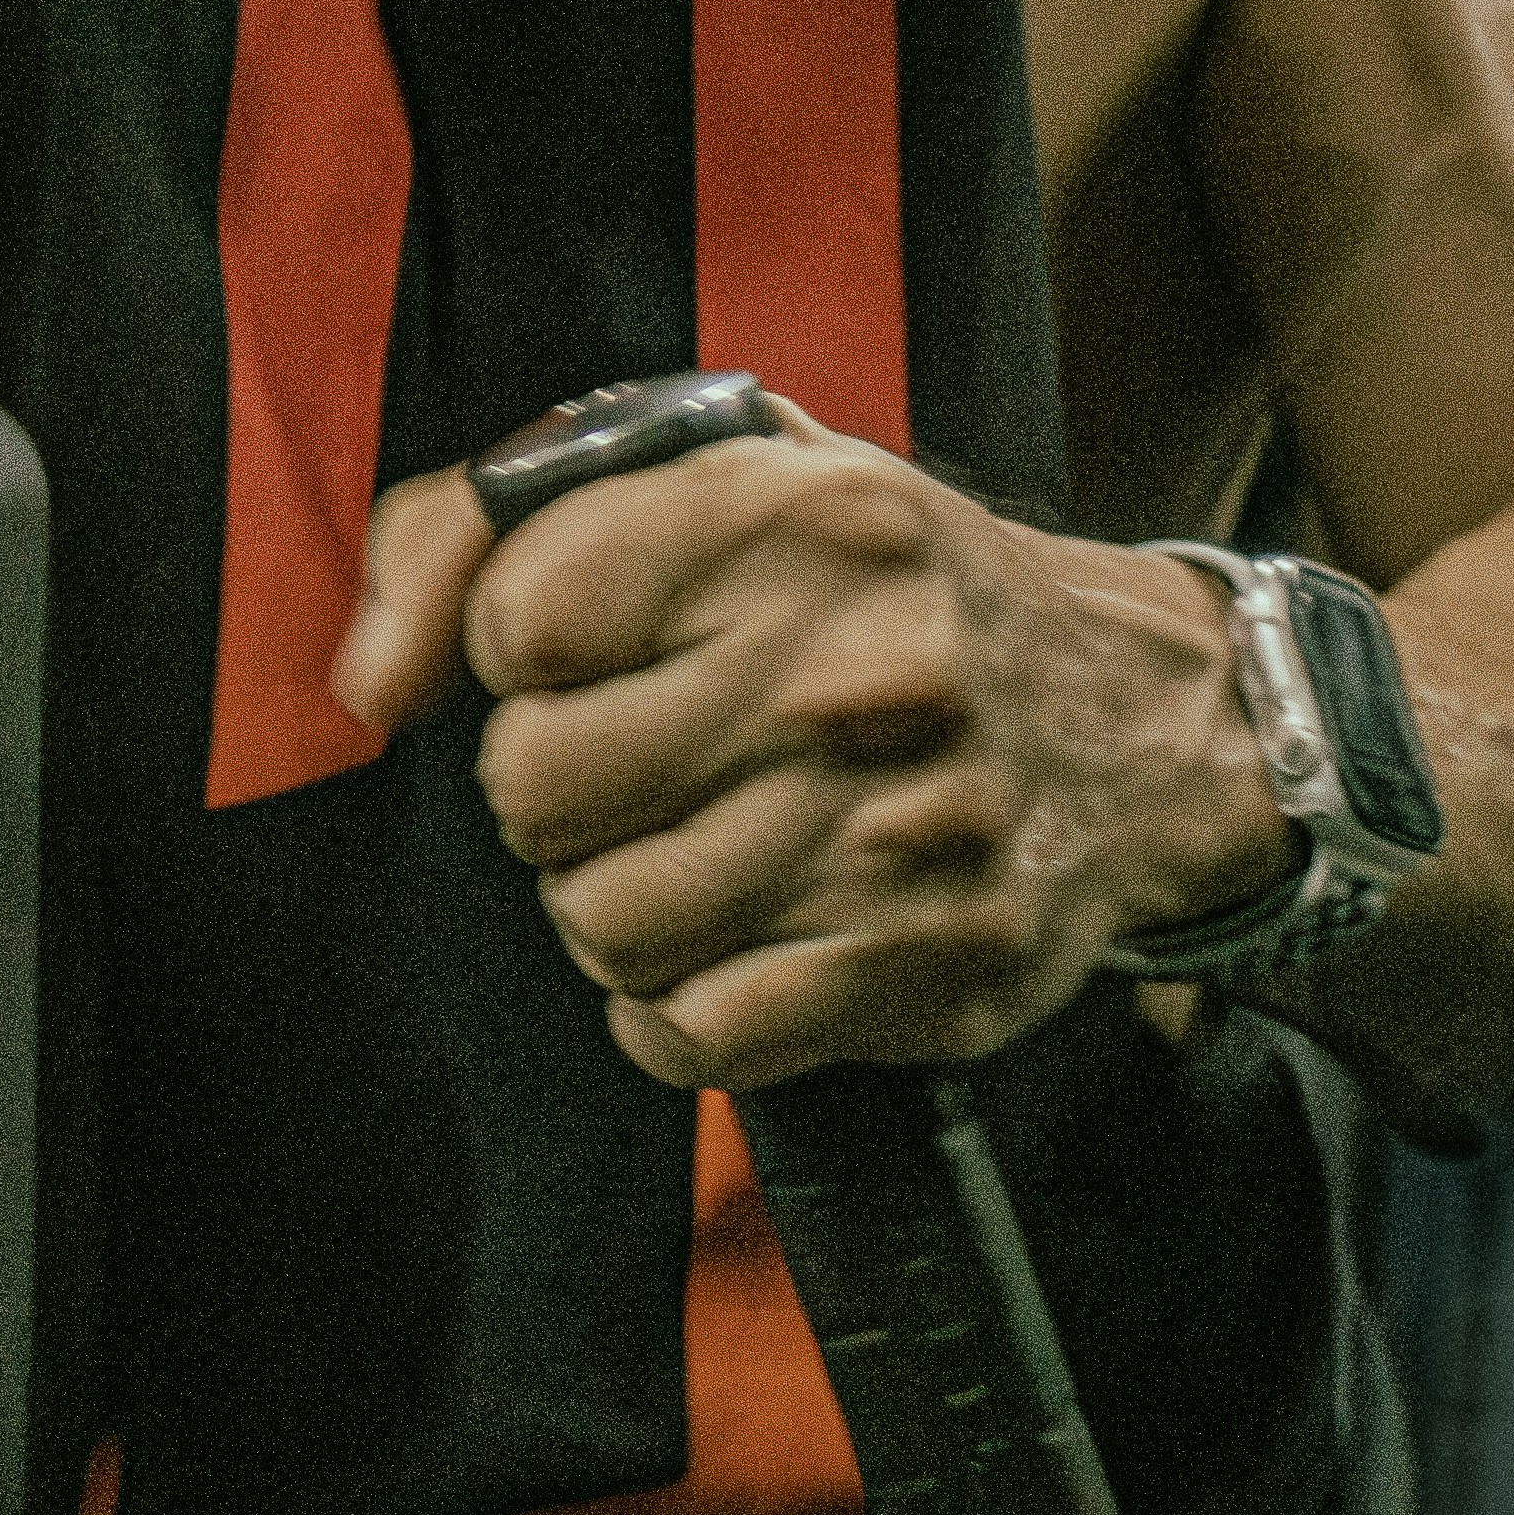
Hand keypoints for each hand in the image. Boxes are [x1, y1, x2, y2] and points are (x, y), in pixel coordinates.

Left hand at [330, 408, 1287, 1088]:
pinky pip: (691, 1036)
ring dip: (605, 906)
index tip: (583, 653)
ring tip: (678, 857)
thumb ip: (484, 534)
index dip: (518, 651)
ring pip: (601, 922)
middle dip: (550, 790)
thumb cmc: (879, 592)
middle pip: (536, 785)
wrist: (1145, 720)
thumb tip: (368, 684)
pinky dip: (669, 1011)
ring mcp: (903, 827)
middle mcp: (854, 664)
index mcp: (795, 514)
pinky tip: (722, 949)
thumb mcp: (713, 478)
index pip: (519, 617)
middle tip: (628, 771)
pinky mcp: (931, 965)